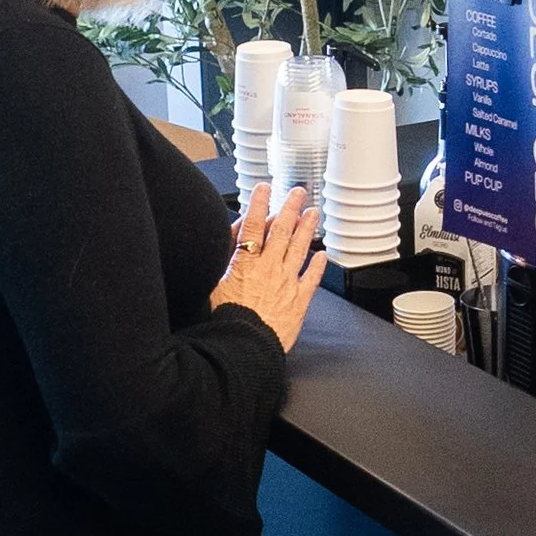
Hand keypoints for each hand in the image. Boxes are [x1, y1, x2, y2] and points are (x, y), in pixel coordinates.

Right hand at [211, 183, 324, 353]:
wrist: (244, 347)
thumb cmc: (226, 320)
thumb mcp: (212, 285)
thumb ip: (222, 261)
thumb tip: (226, 242)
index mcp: (246, 264)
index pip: (253, 226)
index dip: (259, 204)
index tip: (265, 188)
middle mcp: (270, 269)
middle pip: (281, 231)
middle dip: (290, 208)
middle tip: (298, 192)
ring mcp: (287, 283)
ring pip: (299, 249)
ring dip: (307, 228)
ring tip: (313, 213)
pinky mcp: (299, 302)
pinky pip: (312, 279)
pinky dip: (318, 265)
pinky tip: (322, 255)